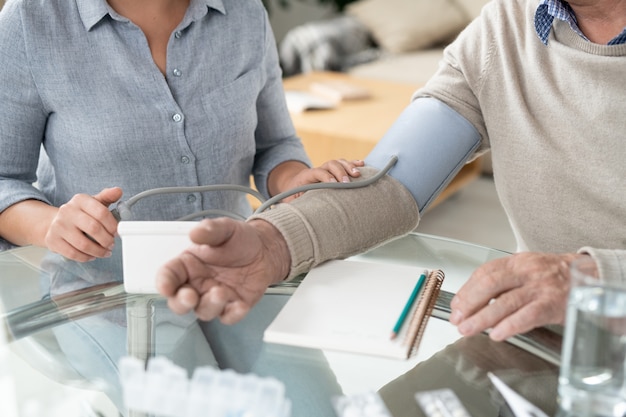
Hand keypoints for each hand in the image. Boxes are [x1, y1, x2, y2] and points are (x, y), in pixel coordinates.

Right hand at [45, 187, 121, 261]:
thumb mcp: (93, 202)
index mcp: (80, 200)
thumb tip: (118, 191)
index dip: (113, 225)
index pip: (101, 212)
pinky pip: (73, 253)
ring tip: (105, 251)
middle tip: (111, 244)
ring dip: (98, 251)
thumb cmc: (80, 214)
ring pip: (84, 244)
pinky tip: (92, 255)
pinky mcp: (52, 240)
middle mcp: (67, 211)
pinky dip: (86, 257)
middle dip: (107, 240)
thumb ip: (107, 197)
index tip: (116, 232)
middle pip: (94, 229)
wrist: (55, 222)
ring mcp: (58, 226)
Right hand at [156, 217, 289, 323]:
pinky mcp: (233, 306)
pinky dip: (233, 314)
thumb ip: (210, 230)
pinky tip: (240, 305)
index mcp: (188, 264)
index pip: (168, 275)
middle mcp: (197, 284)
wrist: (264, 251)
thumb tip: (196, 233)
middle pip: (179, 302)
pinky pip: (229, 316)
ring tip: (221, 292)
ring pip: (203, 311)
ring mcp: (214, 297)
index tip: (166, 287)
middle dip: (181, 303)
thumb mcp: (226, 229)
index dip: (164, 282)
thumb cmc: (239, 240)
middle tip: (189, 297)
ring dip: (210, 305)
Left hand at [269, 159, 363, 201]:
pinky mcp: (333, 171)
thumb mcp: (290, 201)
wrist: (293, 185)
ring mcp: (326, 169)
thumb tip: (292, 213)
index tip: (333, 184)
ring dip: (349, 166)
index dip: (325, 176)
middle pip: (330, 164)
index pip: (317, 172)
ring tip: (358, 174)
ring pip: (338, 162)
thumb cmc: (292, 196)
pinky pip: (344, 164)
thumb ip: (292, 205)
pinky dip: (353, 164)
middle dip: (339, 172)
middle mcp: (317, 170)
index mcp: (306, 176)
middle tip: (347, 182)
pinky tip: (362, 165)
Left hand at [449, 252, 589, 340]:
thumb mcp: (526, 270)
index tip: (455, 305)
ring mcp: (540, 287)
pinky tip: (497, 334)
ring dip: (482, 318)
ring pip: (504, 302)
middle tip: (457, 319)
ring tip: (468, 329)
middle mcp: (526, 271)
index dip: (467, 290)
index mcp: (516, 262)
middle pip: (490, 285)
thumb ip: (502, 282)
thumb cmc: (553, 276)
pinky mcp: (552, 304)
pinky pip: (527, 316)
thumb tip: (471, 301)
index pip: (484, 273)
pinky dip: (510, 325)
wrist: (590, 277)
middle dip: (469, 303)